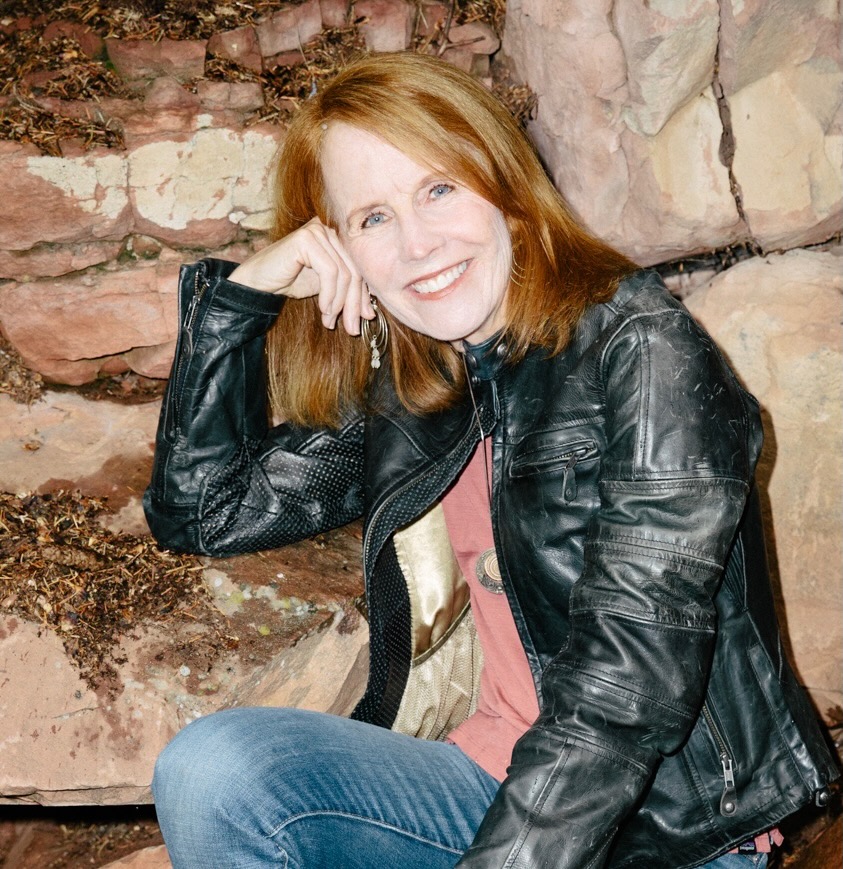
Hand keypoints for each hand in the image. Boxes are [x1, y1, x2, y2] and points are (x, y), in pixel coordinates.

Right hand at [228, 218, 374, 334]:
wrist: (257, 282)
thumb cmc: (290, 281)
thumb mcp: (326, 290)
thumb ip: (347, 294)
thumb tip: (370, 313)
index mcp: (337, 237)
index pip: (359, 268)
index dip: (363, 296)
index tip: (365, 319)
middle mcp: (329, 229)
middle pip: (354, 270)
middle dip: (353, 304)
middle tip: (352, 329)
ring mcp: (318, 230)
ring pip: (344, 273)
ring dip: (339, 303)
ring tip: (330, 320)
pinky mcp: (307, 238)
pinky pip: (329, 271)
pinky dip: (329, 295)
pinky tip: (323, 309)